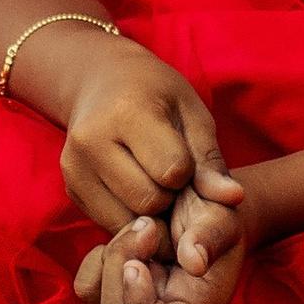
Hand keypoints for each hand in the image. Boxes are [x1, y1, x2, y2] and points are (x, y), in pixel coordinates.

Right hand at [57, 47, 240, 245]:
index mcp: (127, 112)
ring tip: (152, 179)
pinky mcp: (70, 187)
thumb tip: (234, 199)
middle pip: (149, 201)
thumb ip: (211, 160)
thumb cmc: (156, 94)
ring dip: (150, 210)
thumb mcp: (191, 114)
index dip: (188, 170)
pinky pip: (110, 223)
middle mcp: (92, 140)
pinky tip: (133, 187)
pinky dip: (130, 215)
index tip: (183, 153)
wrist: (101, 80)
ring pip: (128, 219)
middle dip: (169, 194)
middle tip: (169, 172)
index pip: (173, 171)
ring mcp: (74, 166)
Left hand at [73, 184, 249, 303]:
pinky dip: (97, 257)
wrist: (202, 200)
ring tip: (143, 225)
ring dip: (114, 253)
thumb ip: (210, 237)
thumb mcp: (222, 218)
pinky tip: (125, 236)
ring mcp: (135, 301)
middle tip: (148, 224)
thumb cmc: (218, 213)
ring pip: (97, 295)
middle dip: (124, 261)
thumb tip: (194, 263)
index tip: (138, 265)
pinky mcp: (114, 285)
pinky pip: (87, 282)